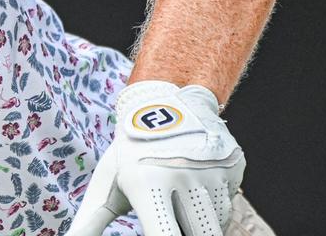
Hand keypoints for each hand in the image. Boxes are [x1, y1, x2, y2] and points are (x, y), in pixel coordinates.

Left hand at [68, 80, 245, 235]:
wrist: (164, 102)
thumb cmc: (130, 152)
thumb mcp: (107, 182)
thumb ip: (91, 221)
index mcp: (148, 182)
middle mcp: (184, 175)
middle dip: (185, 232)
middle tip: (167, 220)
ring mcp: (214, 170)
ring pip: (215, 225)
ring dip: (197, 225)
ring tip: (177, 207)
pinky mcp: (234, 166)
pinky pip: (226, 208)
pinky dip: (211, 213)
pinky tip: (194, 196)